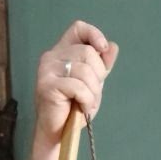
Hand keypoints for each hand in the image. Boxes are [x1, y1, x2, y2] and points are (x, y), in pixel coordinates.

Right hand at [35, 21, 118, 140]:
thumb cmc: (74, 106)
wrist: (59, 130)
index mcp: (63, 52)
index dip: (94, 35)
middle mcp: (52, 56)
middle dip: (98, 76)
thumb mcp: (93, 84)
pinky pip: (79, 87)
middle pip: (88, 52)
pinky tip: (81, 107)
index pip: (78, 29)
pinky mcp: (47, 85)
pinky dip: (87, 100)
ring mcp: (47, 69)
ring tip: (85, 102)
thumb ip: (101, 65)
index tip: (104, 49)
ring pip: (85, 70)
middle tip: (90, 93)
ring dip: (93, 92)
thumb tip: (112, 47)